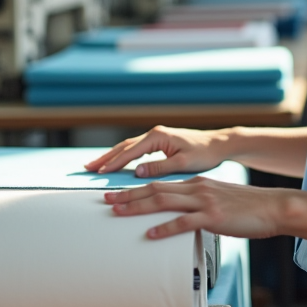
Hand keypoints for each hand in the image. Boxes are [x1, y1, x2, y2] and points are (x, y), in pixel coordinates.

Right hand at [84, 126, 232, 178]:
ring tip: (95, 165)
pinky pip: (136, 149)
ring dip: (112, 156)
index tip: (99, 172)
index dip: (113, 163)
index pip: (130, 151)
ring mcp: (157, 137)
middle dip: (105, 157)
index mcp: (158, 137)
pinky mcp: (160, 142)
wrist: (218, 144)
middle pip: (124, 146)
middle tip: (87, 167)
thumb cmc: (204, 153)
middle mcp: (155, 134)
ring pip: (128, 147)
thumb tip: (137, 171)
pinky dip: (123, 155)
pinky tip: (116, 162)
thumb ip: (159, 167)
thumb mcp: (182, 163)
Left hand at [104, 178, 290, 238]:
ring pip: (163, 202)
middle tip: (105, 200)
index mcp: (197, 184)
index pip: (160, 184)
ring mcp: (205, 202)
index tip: (116, 193)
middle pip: (155, 189)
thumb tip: (183, 218)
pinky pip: (184, 223)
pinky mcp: (213, 217)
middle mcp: (197, 188)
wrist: (274, 207)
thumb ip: (199, 205)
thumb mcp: (219, 200)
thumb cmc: (249, 208)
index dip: (136, 189)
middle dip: (128, 195)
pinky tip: (149, 235)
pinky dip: (164, 228)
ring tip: (117, 213)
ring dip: (138, 207)